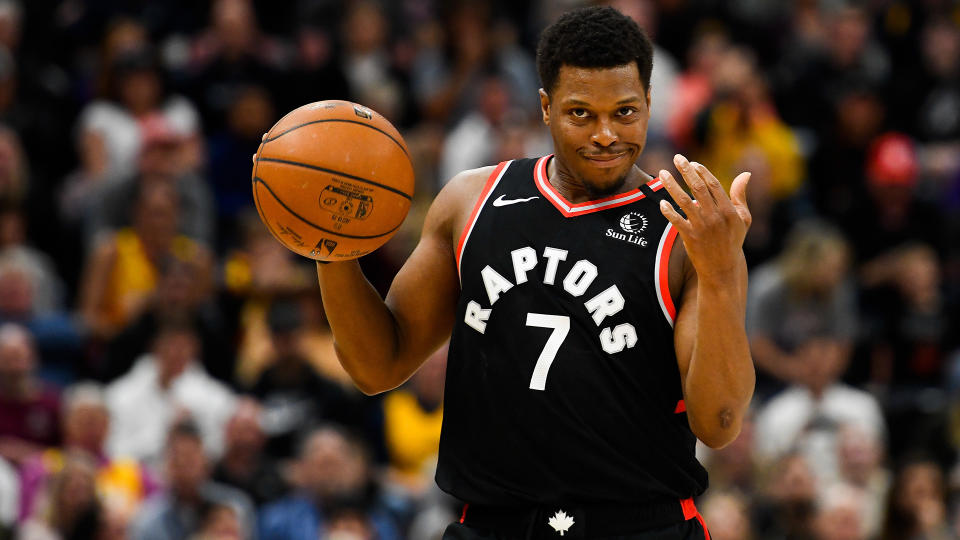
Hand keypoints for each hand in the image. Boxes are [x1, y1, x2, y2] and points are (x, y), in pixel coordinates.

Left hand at [658, 154, 751, 285]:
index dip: (702, 172)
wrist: (723, 268)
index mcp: (729, 210)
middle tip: (677, 158)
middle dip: (686, 171)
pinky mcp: (691, 238)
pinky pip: (677, 221)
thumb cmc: (733, 240)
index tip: (691, 162)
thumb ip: (740, 195)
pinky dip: (669, 212)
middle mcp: (715, 216)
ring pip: (684, 201)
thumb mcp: (743, 218)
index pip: (713, 185)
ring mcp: (702, 227)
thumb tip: (746, 174)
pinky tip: (661, 202)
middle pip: (698, 188)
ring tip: (662, 173)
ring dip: (672, 186)